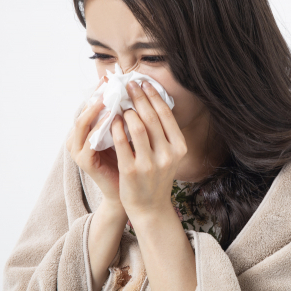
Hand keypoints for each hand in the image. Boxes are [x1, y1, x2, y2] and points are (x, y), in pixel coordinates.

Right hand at [66, 76, 122, 206]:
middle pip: (83, 110)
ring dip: (94, 109)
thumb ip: (128, 117)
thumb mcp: (131, 135)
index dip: (100, 90)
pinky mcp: (84, 162)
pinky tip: (110, 119)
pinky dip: (98, 129)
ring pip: (81, 123)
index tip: (111, 76)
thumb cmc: (131, 162)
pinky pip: (89, 141)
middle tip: (107, 81)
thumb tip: (138, 91)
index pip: (92, 105)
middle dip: (95, 95)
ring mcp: (79, 150)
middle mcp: (80, 138)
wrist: (129, 193)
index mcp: (89, 130)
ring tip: (106, 96)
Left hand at [110, 80, 186, 220]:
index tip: (144, 83)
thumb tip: (152, 103)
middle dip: (139, 97)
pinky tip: (111, 120)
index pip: (166, 115)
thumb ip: (164, 134)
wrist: (150, 208)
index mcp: (179, 148)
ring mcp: (149, 164)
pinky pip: (121, 142)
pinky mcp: (131, 171)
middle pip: (151, 117)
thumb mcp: (169, 156)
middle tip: (129, 84)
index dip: (154, 96)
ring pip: (137, 126)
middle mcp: (168, 155)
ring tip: (120, 103)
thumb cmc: (157, 177)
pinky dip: (115, 127)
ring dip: (127, 111)